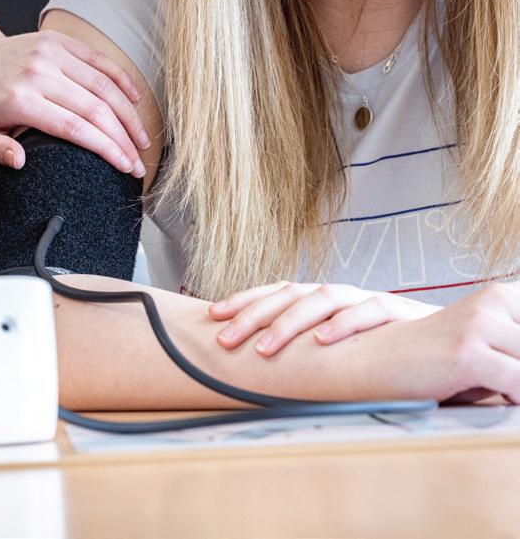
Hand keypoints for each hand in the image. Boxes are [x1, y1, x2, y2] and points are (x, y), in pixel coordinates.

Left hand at [0, 30, 149, 176]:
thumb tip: (22, 162)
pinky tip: (136, 101)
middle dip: (124, 139)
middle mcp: (39, 73)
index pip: (75, 129)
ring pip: (103, 85)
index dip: (107, 149)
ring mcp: (51, 53)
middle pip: (96, 109)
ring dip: (128, 115)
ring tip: (142, 140)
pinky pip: (98, 60)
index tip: (125, 168)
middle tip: (138, 163)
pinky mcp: (59, 41)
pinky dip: (121, 80)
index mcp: (20, 100)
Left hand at [210, 280, 439, 354]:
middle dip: (254, 314)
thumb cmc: (376, 349)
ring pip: (323, 298)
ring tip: (264, 348)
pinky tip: (324, 340)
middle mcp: (338, 294)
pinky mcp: (397, 312)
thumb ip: (301, 348)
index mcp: (318, 299)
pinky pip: (370, 311)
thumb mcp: (333, 347)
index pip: (275, 292)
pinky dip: (345, 324)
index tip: (211, 316)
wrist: (439, 344)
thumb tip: (248, 359)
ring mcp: (366, 299)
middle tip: (224, 339)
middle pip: (290, 293)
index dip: (244, 300)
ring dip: (290, 322)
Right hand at [378, 282, 519, 402]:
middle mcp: (495, 302)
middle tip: (505, 376)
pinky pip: (519, 383)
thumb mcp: (485, 344)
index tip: (511, 358)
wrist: (374, 359)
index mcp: (503, 297)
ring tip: (504, 386)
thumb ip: (514, 348)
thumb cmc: (432, 361)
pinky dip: (515, 396)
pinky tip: (500, 396)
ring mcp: (480, 324)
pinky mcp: (468, 352)